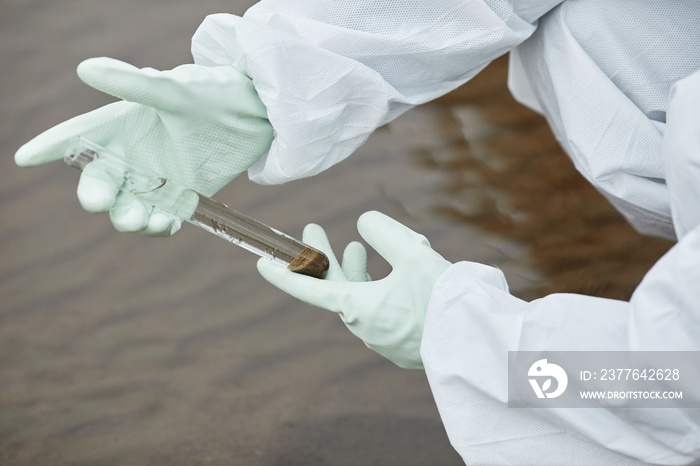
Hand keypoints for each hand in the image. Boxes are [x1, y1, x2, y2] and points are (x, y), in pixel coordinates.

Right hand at [15, 57, 272, 235]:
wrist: (258, 117)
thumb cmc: (213, 95)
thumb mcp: (174, 90)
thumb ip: (133, 84)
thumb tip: (85, 68)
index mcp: (124, 125)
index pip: (79, 136)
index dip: (51, 146)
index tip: (26, 157)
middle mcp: (134, 154)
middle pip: (99, 182)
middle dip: (95, 195)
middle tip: (102, 202)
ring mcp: (157, 178)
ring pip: (127, 206)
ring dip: (128, 217)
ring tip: (143, 219)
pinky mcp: (183, 196)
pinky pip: (161, 219)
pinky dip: (159, 226)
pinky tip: (164, 224)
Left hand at [257, 211, 451, 368]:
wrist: (479, 345)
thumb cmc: (444, 299)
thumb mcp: (414, 253)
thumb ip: (383, 231)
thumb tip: (364, 223)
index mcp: (357, 308)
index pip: (308, 289)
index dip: (283, 273)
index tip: (260, 262)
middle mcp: (365, 328)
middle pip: (335, 287)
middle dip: (324, 256)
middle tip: (313, 228)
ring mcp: (384, 340)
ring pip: (360, 298)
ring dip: (355, 270)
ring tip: (357, 247)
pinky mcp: (403, 346)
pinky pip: (381, 311)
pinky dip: (379, 288)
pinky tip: (393, 275)